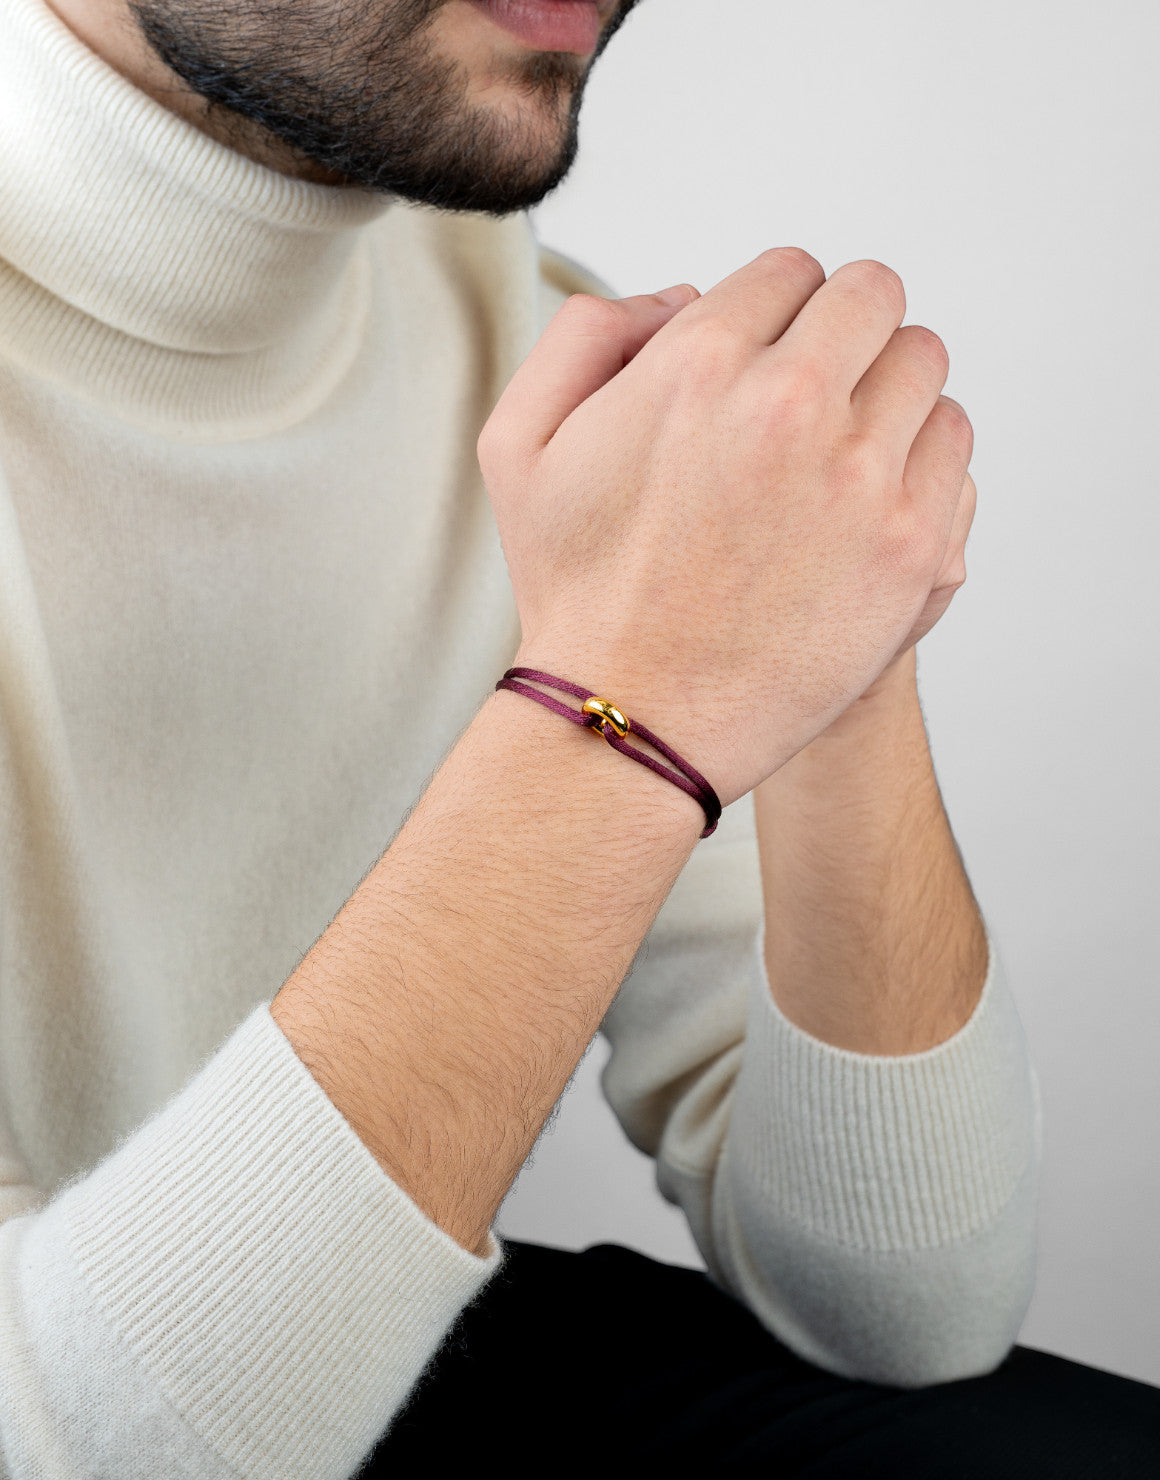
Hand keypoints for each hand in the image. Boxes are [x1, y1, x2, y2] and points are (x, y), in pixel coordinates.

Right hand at [478, 249, 973, 804]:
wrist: (632, 718)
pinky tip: (866, 500)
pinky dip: (919, 459)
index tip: (767, 360)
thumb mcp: (519, 445)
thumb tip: (686, 297)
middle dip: (841, 333)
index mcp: (701, 362)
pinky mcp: (911, 547)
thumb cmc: (576, 591)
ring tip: (837, 452)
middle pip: (872, 298)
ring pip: (924, 365)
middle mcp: (791, 405)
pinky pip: (953, 447)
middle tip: (812, 393)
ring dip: (885, 392)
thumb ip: (587, 333)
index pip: (792, 272)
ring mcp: (863, 477)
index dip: (776, 312)